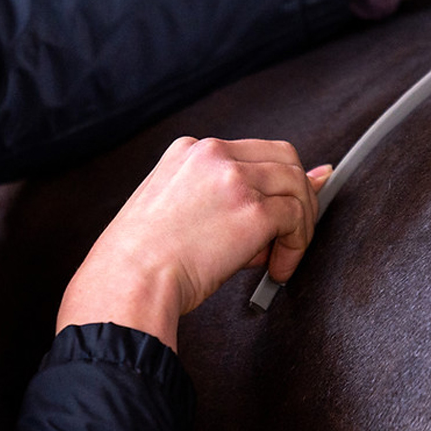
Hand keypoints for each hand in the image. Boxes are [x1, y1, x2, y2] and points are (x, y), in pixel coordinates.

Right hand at [55, 137, 331, 350]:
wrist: (130, 280)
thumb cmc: (143, 258)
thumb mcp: (176, 210)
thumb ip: (224, 196)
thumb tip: (292, 186)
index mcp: (189, 151)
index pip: (251, 152)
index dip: (273, 182)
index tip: (282, 208)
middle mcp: (213, 154)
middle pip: (283, 158)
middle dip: (297, 196)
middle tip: (289, 234)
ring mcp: (235, 178)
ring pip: (296, 185)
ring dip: (300, 224)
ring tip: (281, 257)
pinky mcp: (253, 210)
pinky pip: (297, 219)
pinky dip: (296, 247)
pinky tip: (276, 270)